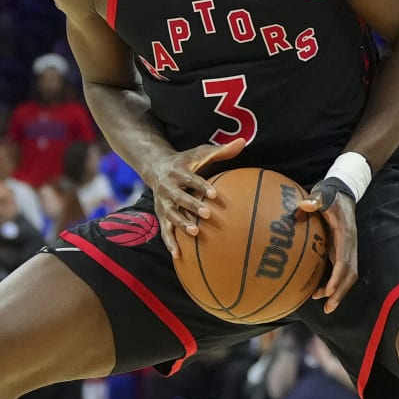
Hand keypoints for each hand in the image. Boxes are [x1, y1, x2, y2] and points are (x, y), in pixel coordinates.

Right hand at [143, 137, 247, 259]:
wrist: (155, 166)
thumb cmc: (186, 161)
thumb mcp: (201, 152)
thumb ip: (222, 150)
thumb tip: (244, 141)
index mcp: (180, 171)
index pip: (192, 179)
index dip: (202, 186)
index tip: (214, 194)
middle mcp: (169, 187)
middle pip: (180, 197)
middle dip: (192, 205)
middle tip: (207, 214)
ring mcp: (163, 203)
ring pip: (171, 215)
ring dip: (181, 224)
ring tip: (195, 233)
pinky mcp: (161, 215)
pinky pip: (165, 231)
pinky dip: (170, 243)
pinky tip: (179, 257)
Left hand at [298, 180, 359, 314]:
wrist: (343, 191)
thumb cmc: (331, 194)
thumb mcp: (324, 194)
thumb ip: (316, 200)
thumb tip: (304, 205)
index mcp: (345, 234)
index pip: (344, 260)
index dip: (337, 277)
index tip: (329, 291)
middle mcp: (350, 245)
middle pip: (350, 274)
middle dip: (340, 292)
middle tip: (328, 308)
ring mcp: (348, 249)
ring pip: (348, 276)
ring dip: (338, 292)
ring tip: (325, 306)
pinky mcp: (342, 251)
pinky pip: (341, 271)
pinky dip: (334, 284)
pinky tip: (320, 292)